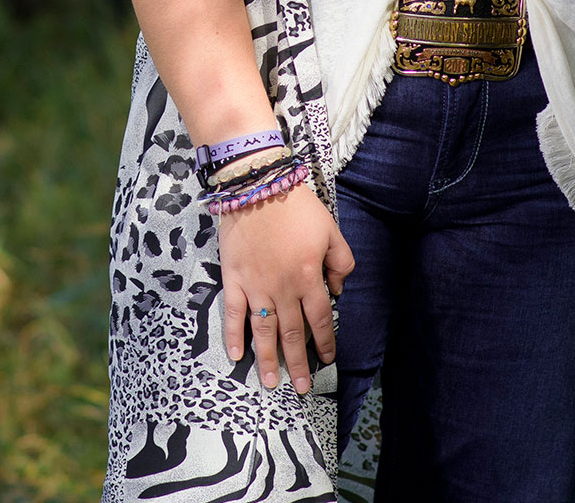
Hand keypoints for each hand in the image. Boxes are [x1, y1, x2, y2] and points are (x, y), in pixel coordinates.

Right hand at [218, 180, 355, 393]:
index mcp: (308, 277)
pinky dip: (234, 335)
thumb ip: (341, 262)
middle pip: (293, 333)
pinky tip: (236, 355)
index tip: (327, 359)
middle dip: (298, 362)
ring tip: (271, 382)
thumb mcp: (331, 230)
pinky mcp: (233, 279)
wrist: (256, 186)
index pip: (320, 319)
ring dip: (268, 359)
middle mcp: (283, 289)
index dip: (325, 341)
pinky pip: (233, 313)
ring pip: (264, 331)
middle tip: (300, 388)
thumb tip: (337, 289)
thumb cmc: (296, 206)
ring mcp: (255, 286)